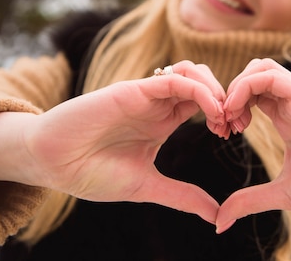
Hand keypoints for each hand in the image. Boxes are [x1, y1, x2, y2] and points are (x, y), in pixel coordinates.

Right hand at [0, 61, 225, 223]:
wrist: (54, 164)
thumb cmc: (93, 173)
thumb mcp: (148, 186)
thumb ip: (182, 196)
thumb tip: (216, 216)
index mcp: (163, 121)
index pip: (205, 103)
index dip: (225, 113)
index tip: (234, 134)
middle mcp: (158, 104)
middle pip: (204, 83)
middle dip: (227, 98)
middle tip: (236, 125)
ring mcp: (146, 95)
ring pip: (193, 73)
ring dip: (216, 89)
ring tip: (222, 119)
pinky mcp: (134, 90)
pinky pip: (174, 79)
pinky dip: (200, 91)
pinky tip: (210, 113)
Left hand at [216, 58, 290, 231]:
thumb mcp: (283, 194)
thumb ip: (250, 201)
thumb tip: (221, 221)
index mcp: (285, 120)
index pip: (249, 94)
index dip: (228, 107)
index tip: (222, 134)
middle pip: (251, 74)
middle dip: (227, 93)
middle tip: (223, 124)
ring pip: (260, 67)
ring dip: (235, 86)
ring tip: (231, 117)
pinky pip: (271, 75)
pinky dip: (246, 86)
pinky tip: (240, 114)